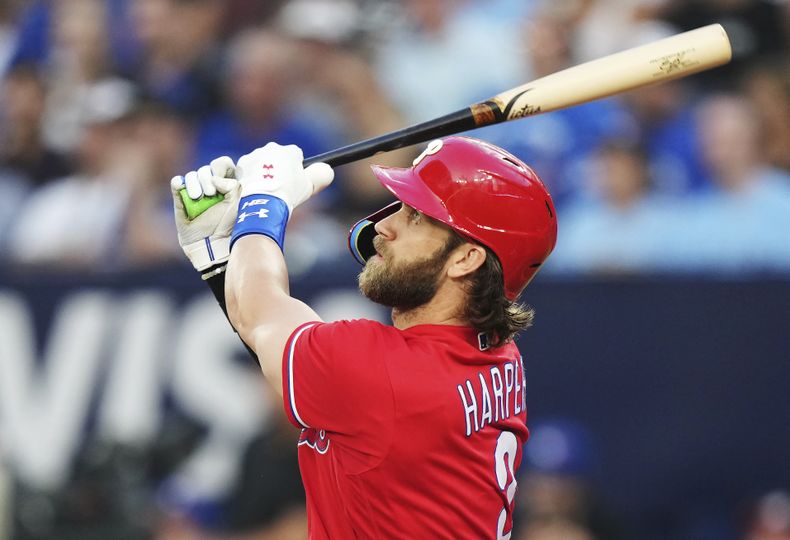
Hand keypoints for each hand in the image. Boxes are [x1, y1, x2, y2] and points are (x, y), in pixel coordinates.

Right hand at [171, 156, 239, 271]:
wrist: (212, 245)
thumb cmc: (227, 226)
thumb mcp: (237, 205)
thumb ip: (232, 186)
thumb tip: (215, 178)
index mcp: (226, 185)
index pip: (222, 164)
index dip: (221, 166)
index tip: (221, 176)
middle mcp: (210, 187)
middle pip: (206, 170)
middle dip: (207, 179)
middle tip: (211, 194)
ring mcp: (195, 193)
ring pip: (192, 176)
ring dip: (195, 184)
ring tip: (198, 198)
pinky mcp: (181, 201)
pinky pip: (177, 184)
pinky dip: (178, 182)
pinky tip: (180, 184)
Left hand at [235, 142, 333, 216]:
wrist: (263, 200)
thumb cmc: (288, 193)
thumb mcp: (311, 186)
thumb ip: (323, 175)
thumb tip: (327, 170)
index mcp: (289, 151)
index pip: (296, 155)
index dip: (296, 168)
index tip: (294, 181)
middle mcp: (271, 148)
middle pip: (278, 157)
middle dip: (279, 168)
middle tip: (280, 187)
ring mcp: (255, 155)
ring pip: (262, 162)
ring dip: (265, 172)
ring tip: (267, 190)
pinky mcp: (242, 164)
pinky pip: (249, 169)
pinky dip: (252, 177)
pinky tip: (255, 188)